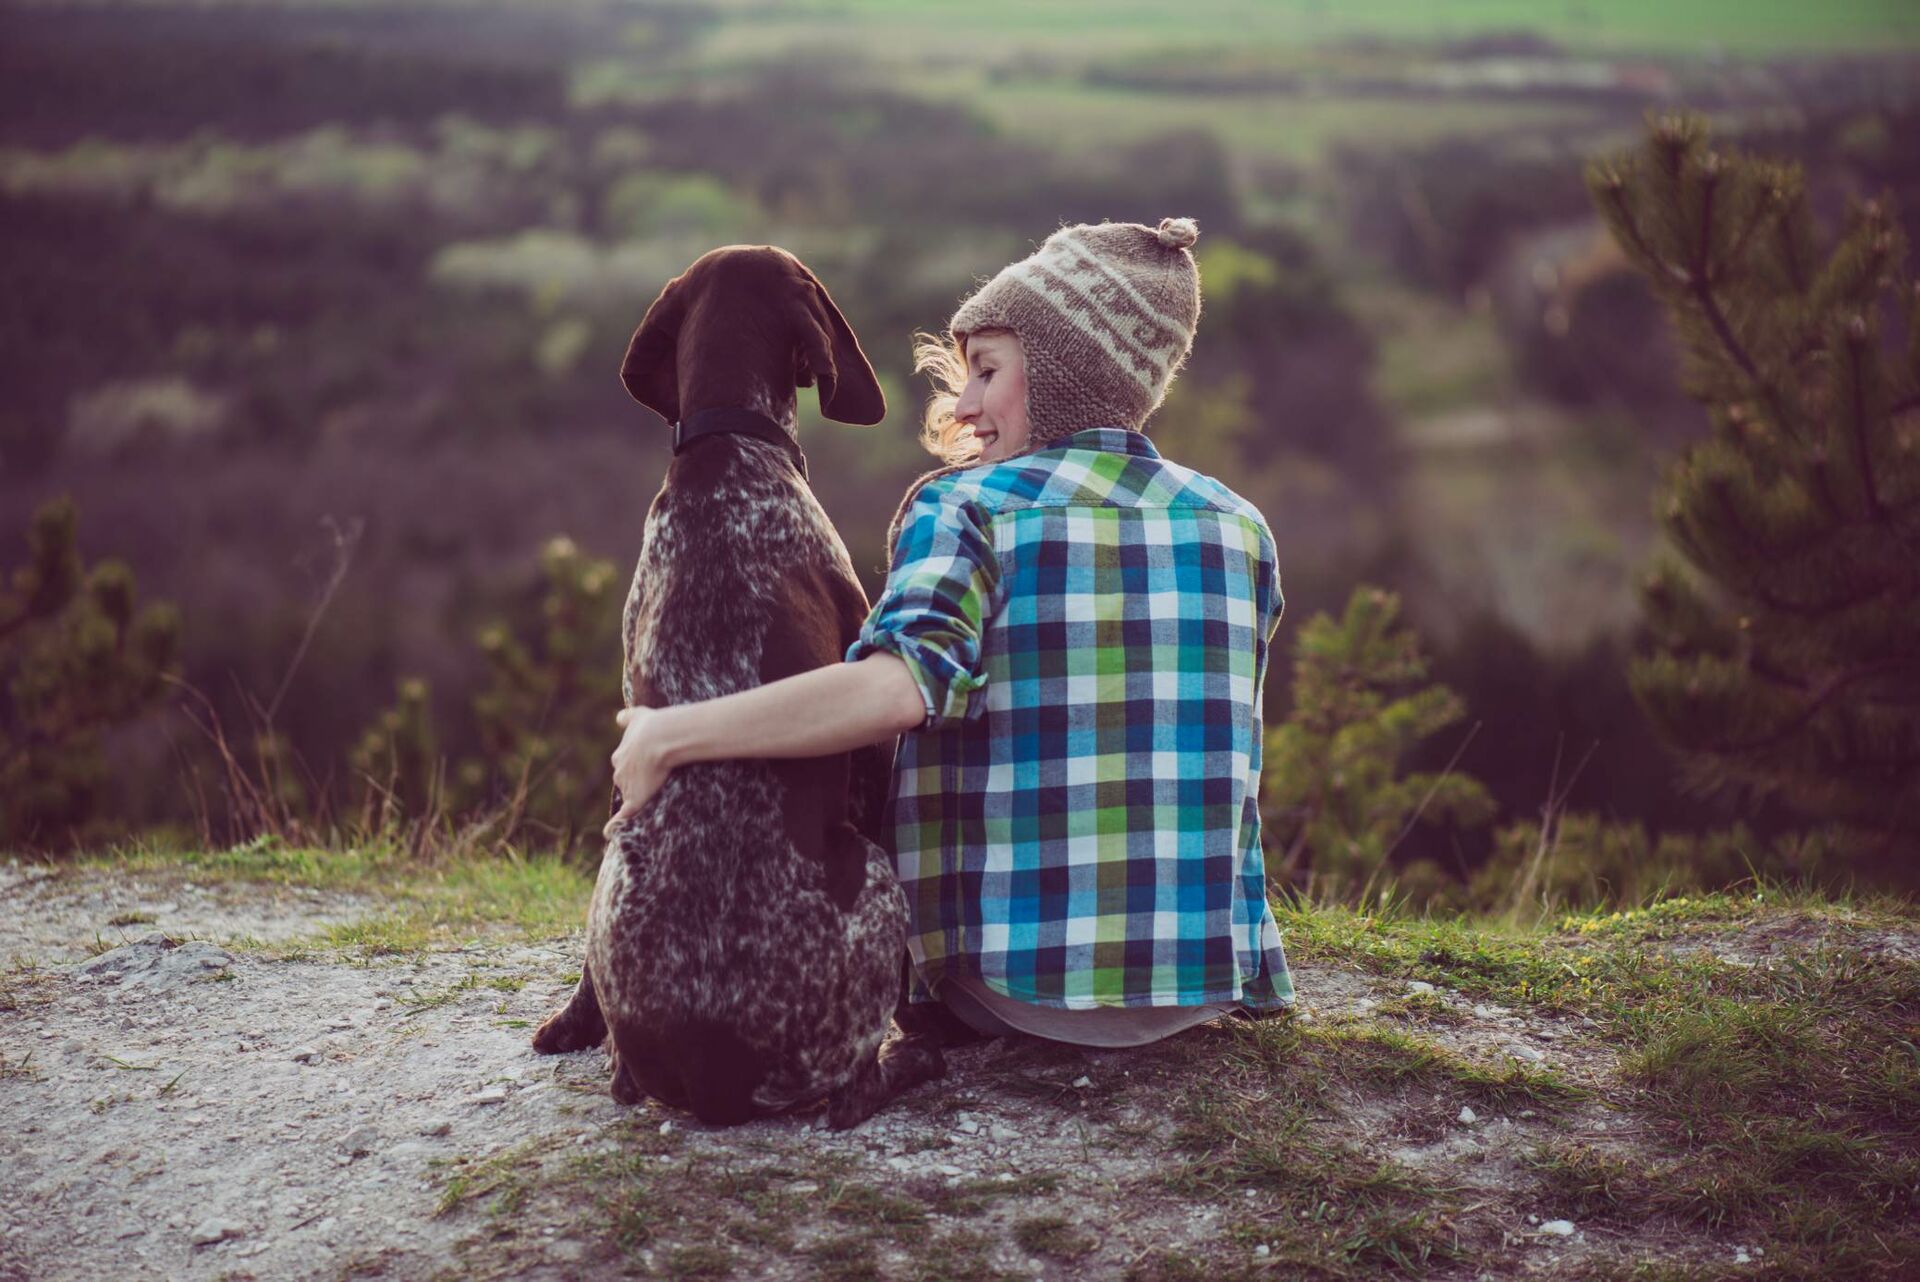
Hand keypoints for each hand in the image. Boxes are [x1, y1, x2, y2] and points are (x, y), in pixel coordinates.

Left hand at [603, 706, 668, 837]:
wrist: (662, 738)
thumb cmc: (654, 726)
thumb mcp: (638, 715)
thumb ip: (627, 717)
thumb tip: (618, 718)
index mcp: (620, 755)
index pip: (625, 766)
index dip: (636, 768)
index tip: (647, 768)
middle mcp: (619, 772)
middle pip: (625, 782)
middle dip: (636, 783)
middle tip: (655, 780)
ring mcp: (626, 787)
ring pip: (629, 796)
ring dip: (636, 799)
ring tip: (654, 800)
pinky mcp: (634, 800)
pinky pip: (623, 816)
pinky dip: (615, 826)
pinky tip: (609, 833)